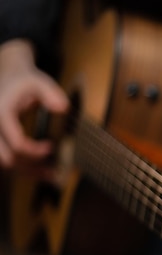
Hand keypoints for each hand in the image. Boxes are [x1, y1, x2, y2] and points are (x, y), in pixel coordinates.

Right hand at [0, 39, 68, 167]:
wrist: (10, 79)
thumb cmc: (25, 82)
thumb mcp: (39, 82)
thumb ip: (51, 94)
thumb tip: (62, 108)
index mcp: (2, 114)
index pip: (16, 143)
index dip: (35, 151)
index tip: (51, 147)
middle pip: (9, 159)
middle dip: (32, 165)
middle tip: (54, 165)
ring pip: (7, 165)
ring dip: (29, 172)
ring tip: (53, 175)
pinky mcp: (0, 142)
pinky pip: (10, 162)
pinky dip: (25, 169)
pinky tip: (44, 172)